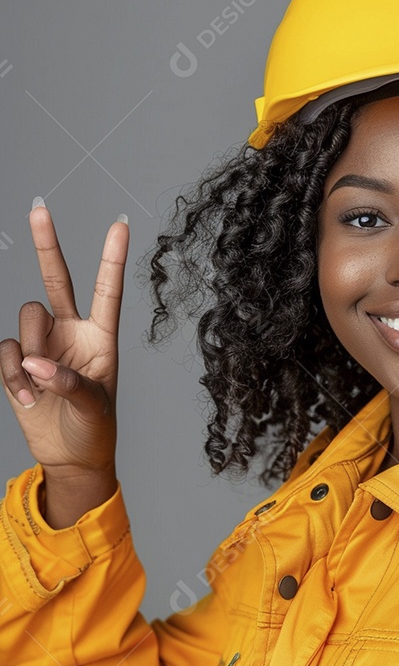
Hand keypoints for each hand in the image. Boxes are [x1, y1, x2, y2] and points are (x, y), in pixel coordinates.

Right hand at [0, 203, 128, 523]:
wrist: (70, 456)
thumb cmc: (94, 430)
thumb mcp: (93, 407)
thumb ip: (69, 382)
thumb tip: (36, 362)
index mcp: (101, 338)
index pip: (107, 292)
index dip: (112, 258)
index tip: (120, 225)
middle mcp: (71, 332)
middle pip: (57, 279)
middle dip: (46, 243)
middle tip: (38, 208)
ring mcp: (42, 344)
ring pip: (26, 317)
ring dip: (29, 349)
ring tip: (39, 384)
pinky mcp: (17, 361)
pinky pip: (5, 349)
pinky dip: (12, 374)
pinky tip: (27, 397)